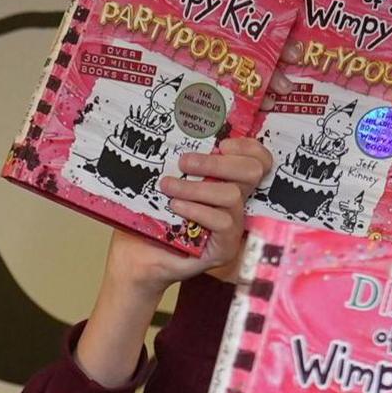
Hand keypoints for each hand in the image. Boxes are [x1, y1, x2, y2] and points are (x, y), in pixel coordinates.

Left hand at [153, 136, 272, 284]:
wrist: (135, 259)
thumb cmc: (147, 219)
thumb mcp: (160, 184)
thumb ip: (176, 164)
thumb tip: (174, 133)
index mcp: (225, 182)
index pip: (257, 160)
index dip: (247, 147)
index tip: (220, 143)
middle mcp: (234, 202)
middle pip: (252, 171)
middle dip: (217, 162)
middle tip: (184, 162)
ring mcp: (232, 226)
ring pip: (232, 195)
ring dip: (197, 187)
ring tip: (167, 187)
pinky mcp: (225, 248)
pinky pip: (224, 222)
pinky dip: (198, 210)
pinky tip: (176, 207)